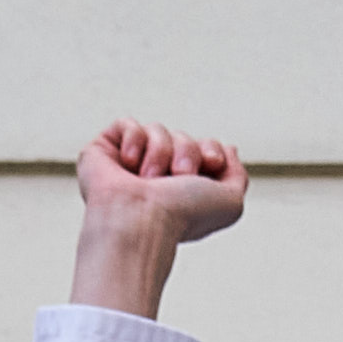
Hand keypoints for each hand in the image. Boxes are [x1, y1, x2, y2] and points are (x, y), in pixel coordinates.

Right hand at [70, 124, 246, 315]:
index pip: (205, 148)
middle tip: (179, 177)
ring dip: (161, 152)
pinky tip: (130, 164)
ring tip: (151, 179)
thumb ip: (237, 175)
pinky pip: (127, 124)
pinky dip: (134, 140)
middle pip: (184, 137)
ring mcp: (132, 163)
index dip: (211, 149)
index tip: (212, 163)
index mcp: (188, 187)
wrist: (144, 217)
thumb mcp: (231, 202)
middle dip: (187, 152)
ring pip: (157, 130)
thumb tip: (229, 149)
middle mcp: (161, 175)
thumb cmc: (185, 214)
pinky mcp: (105, 151)